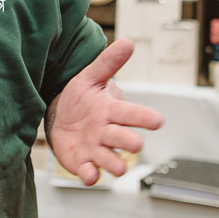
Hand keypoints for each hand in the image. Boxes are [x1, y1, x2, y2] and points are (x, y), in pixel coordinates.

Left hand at [48, 39, 164, 184]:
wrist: (60, 117)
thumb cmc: (80, 98)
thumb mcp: (90, 77)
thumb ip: (108, 62)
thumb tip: (127, 42)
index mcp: (113, 112)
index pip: (132, 114)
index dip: (145, 117)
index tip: (158, 121)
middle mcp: (108, 133)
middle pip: (124, 139)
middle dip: (130, 142)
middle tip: (136, 145)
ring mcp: (97, 150)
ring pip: (111, 160)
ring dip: (115, 164)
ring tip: (118, 167)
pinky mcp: (83, 163)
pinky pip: (89, 173)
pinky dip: (90, 175)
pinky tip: (89, 174)